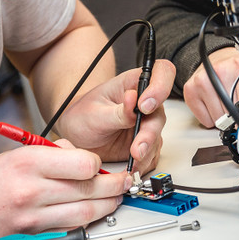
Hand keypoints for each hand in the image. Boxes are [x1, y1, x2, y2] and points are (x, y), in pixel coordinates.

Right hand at [0, 142, 135, 239]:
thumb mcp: (9, 158)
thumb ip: (46, 156)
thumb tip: (77, 155)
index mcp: (26, 162)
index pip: (83, 162)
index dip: (99, 164)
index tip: (102, 165)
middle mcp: (31, 189)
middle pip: (90, 188)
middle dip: (115, 186)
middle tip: (124, 183)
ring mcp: (31, 218)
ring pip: (86, 214)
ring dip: (106, 207)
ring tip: (114, 200)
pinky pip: (69, 232)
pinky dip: (84, 225)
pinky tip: (90, 217)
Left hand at [55, 59, 174, 173]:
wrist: (77, 134)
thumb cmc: (83, 114)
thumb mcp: (95, 113)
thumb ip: (117, 111)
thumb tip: (133, 99)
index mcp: (133, 84)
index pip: (161, 73)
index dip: (160, 87)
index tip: (144, 106)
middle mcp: (145, 102)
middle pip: (159, 113)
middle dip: (149, 134)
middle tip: (137, 148)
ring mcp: (146, 123)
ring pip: (157, 137)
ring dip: (146, 152)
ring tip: (131, 162)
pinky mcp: (145, 143)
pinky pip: (152, 154)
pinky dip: (143, 163)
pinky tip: (132, 166)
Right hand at [182, 47, 238, 127]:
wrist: (216, 57)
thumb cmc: (236, 69)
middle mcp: (220, 71)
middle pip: (232, 114)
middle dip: (236, 116)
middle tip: (236, 105)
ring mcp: (202, 80)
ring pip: (218, 119)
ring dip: (222, 118)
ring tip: (224, 102)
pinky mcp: (190, 90)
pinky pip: (205, 120)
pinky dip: (210, 118)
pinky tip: (213, 103)